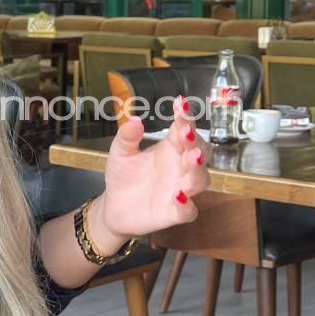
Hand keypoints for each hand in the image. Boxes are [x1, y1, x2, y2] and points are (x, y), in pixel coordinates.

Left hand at [97, 95, 208, 244]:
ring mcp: (180, 189)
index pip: (183, 129)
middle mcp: (180, 167)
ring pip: (200, 179)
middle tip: (187, 134)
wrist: (114, 207)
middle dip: (196, 143)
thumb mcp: (120, 153)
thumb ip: (127, 137)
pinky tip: (178, 197)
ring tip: (192, 157)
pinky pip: (188, 211)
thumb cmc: (124, 176)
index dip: (185, 117)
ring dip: (198, 169)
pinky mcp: (174, 213)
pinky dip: (186, 205)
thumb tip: (134, 120)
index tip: (180, 103)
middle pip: (199, 152)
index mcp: (170, 148)